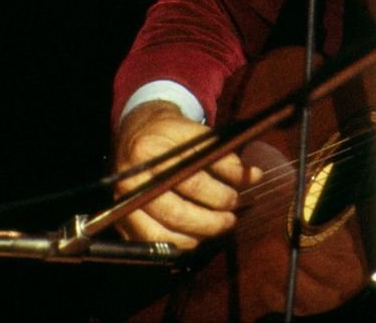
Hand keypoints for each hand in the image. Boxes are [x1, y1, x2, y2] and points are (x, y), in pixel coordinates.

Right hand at [112, 101, 261, 248]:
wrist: (136, 133)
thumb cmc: (171, 135)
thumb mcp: (197, 134)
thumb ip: (224, 156)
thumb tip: (253, 177)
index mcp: (150, 152)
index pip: (190, 181)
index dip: (218, 193)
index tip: (237, 197)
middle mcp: (131, 181)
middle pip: (175, 213)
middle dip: (210, 221)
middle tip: (231, 219)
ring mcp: (122, 204)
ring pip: (163, 234)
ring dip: (197, 235)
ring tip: (218, 226)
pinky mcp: (122, 220)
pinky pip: (152, 243)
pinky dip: (178, 243)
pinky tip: (198, 234)